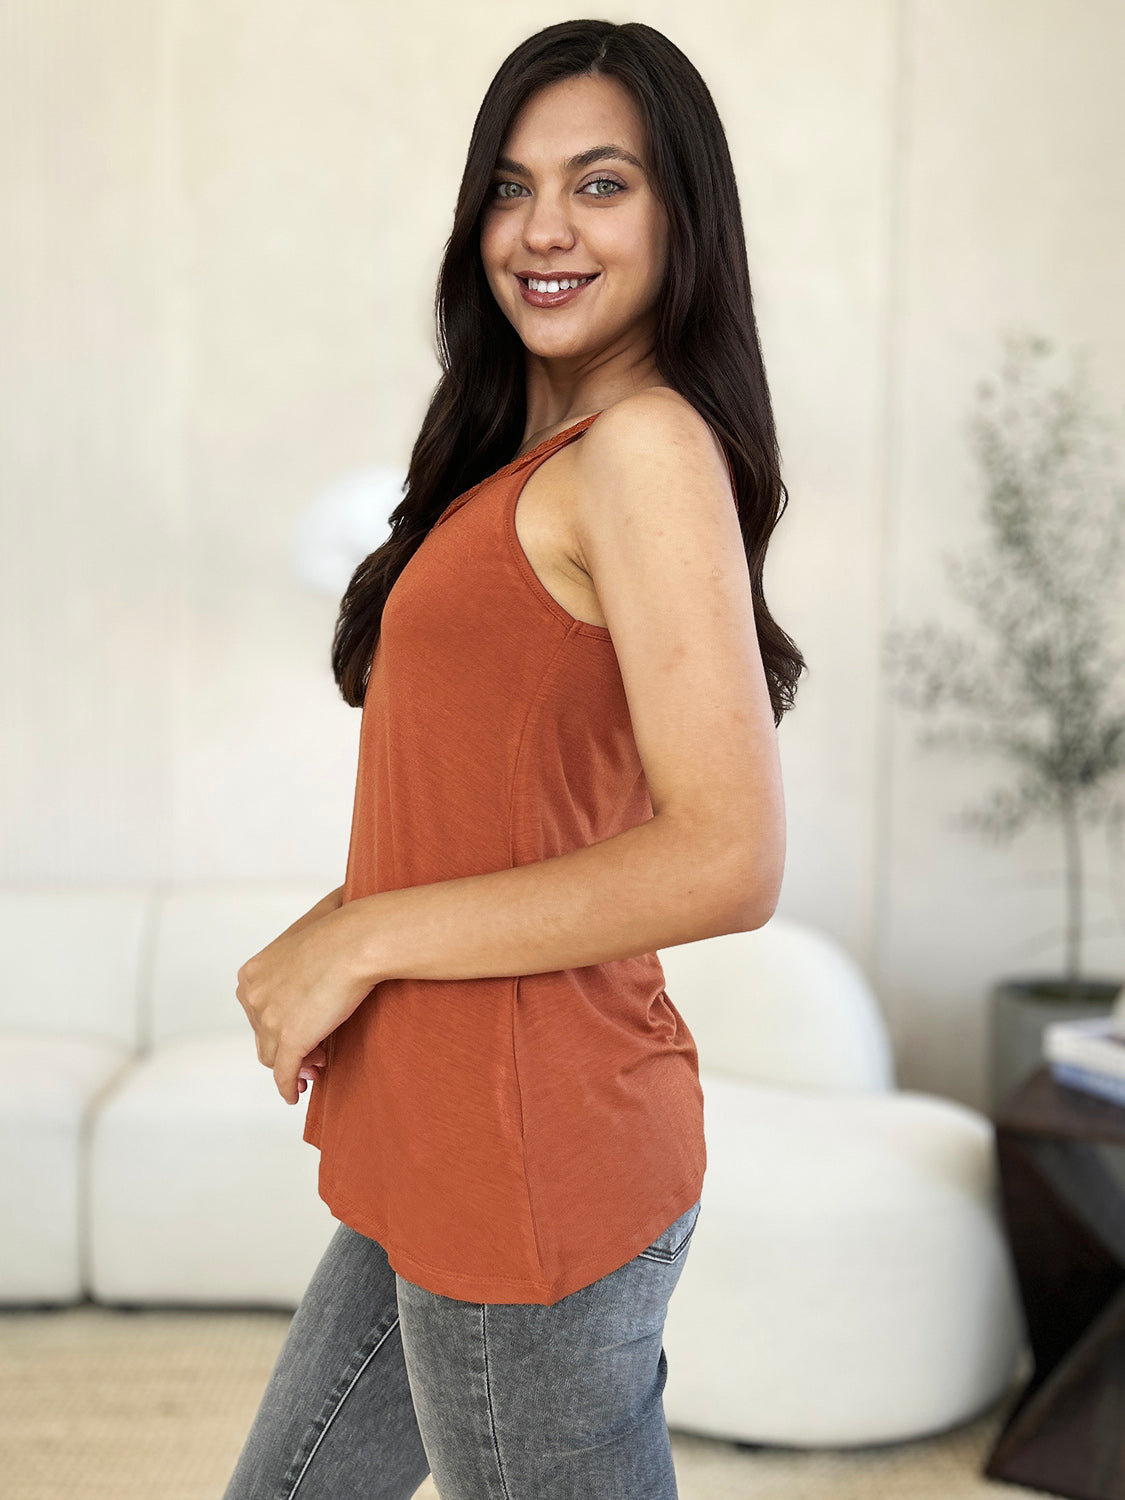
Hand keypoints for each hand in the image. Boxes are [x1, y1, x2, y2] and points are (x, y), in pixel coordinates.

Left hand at [236, 903, 375, 1105]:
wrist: (359, 940)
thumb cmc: (346, 924)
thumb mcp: (316, 922)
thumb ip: (312, 930)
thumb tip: (338, 902)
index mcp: (252, 972)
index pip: (257, 1009)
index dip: (279, 1022)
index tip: (304, 1025)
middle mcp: (253, 997)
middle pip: (262, 1034)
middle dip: (288, 1043)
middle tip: (317, 1049)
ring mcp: (269, 1020)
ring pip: (271, 1055)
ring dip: (294, 1063)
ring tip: (318, 1065)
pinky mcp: (289, 1041)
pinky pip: (283, 1073)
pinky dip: (286, 1087)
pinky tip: (295, 1093)